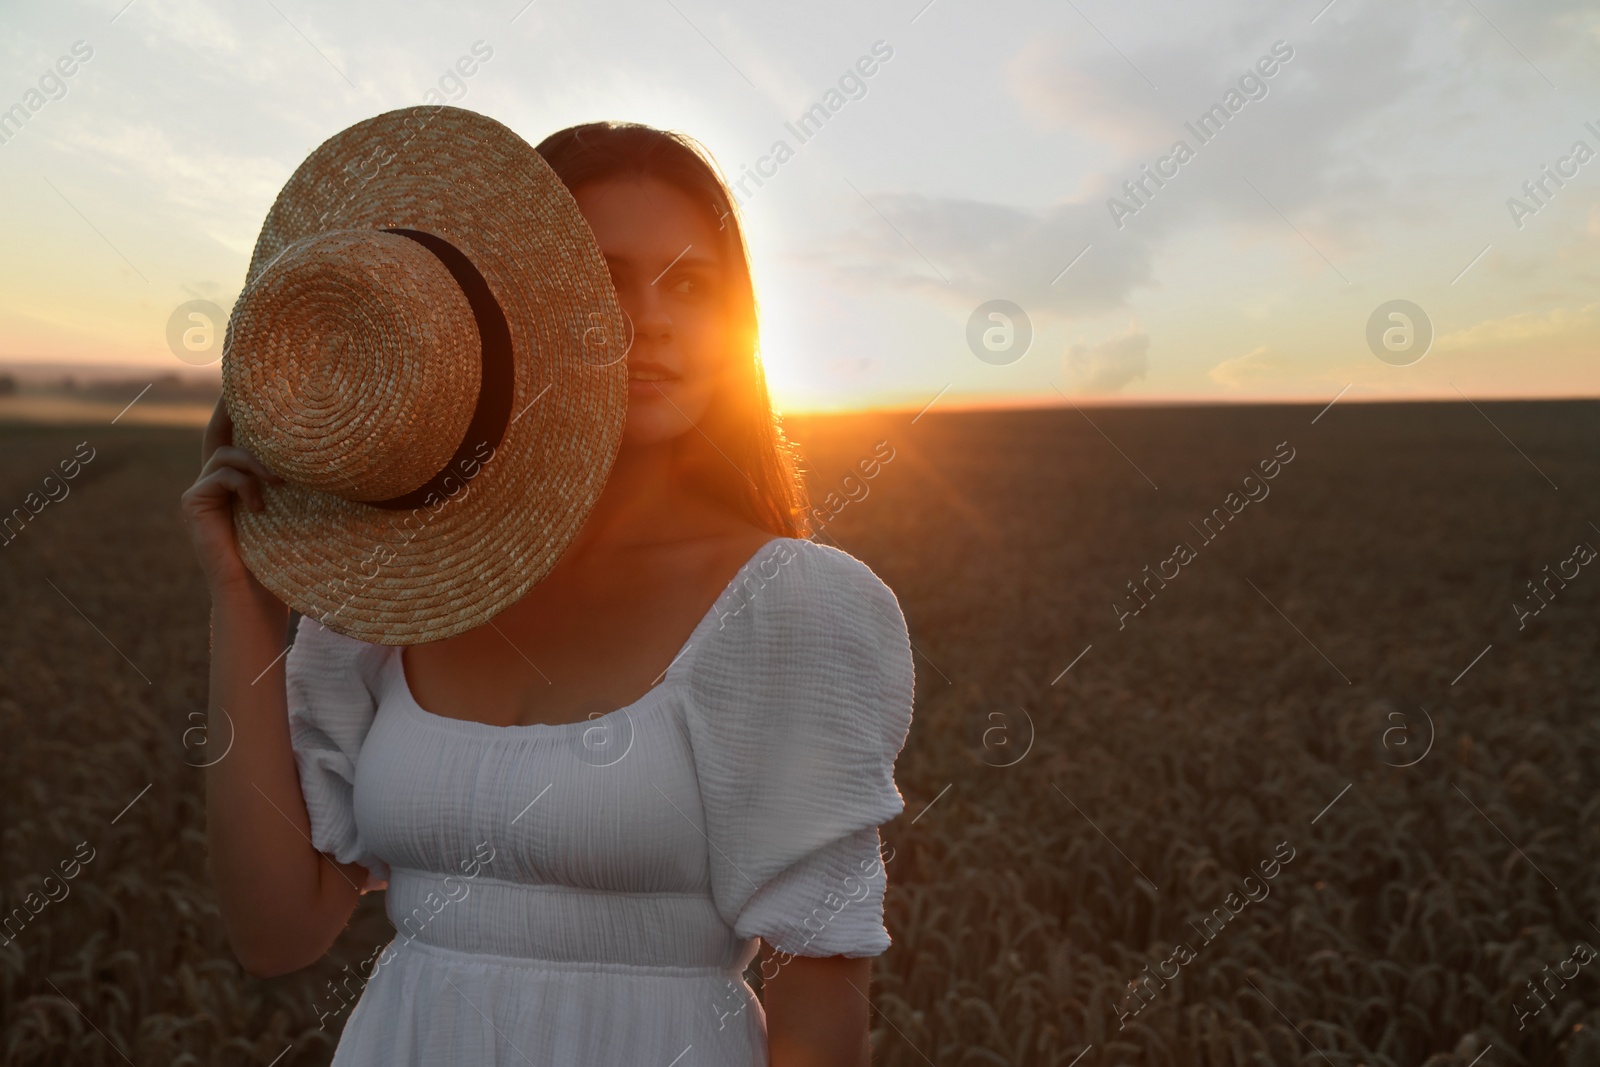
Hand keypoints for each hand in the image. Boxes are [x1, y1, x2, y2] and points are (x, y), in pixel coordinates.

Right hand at [182, 395, 283, 593]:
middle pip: (220, 433)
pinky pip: (219, 476)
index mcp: (240, 479)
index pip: (239, 436)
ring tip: (280, 482)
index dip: (242, 411)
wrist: (258, 594)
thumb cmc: (286, 555)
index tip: (262, 387)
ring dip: (256, 463)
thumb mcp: (297, 511)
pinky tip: (261, 508)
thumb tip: (334, 454)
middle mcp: (216, 480)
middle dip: (231, 408)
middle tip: (244, 389)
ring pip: (225, 455)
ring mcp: (202, 491)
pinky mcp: (193, 503)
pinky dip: (244, 486)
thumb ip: (297, 482)